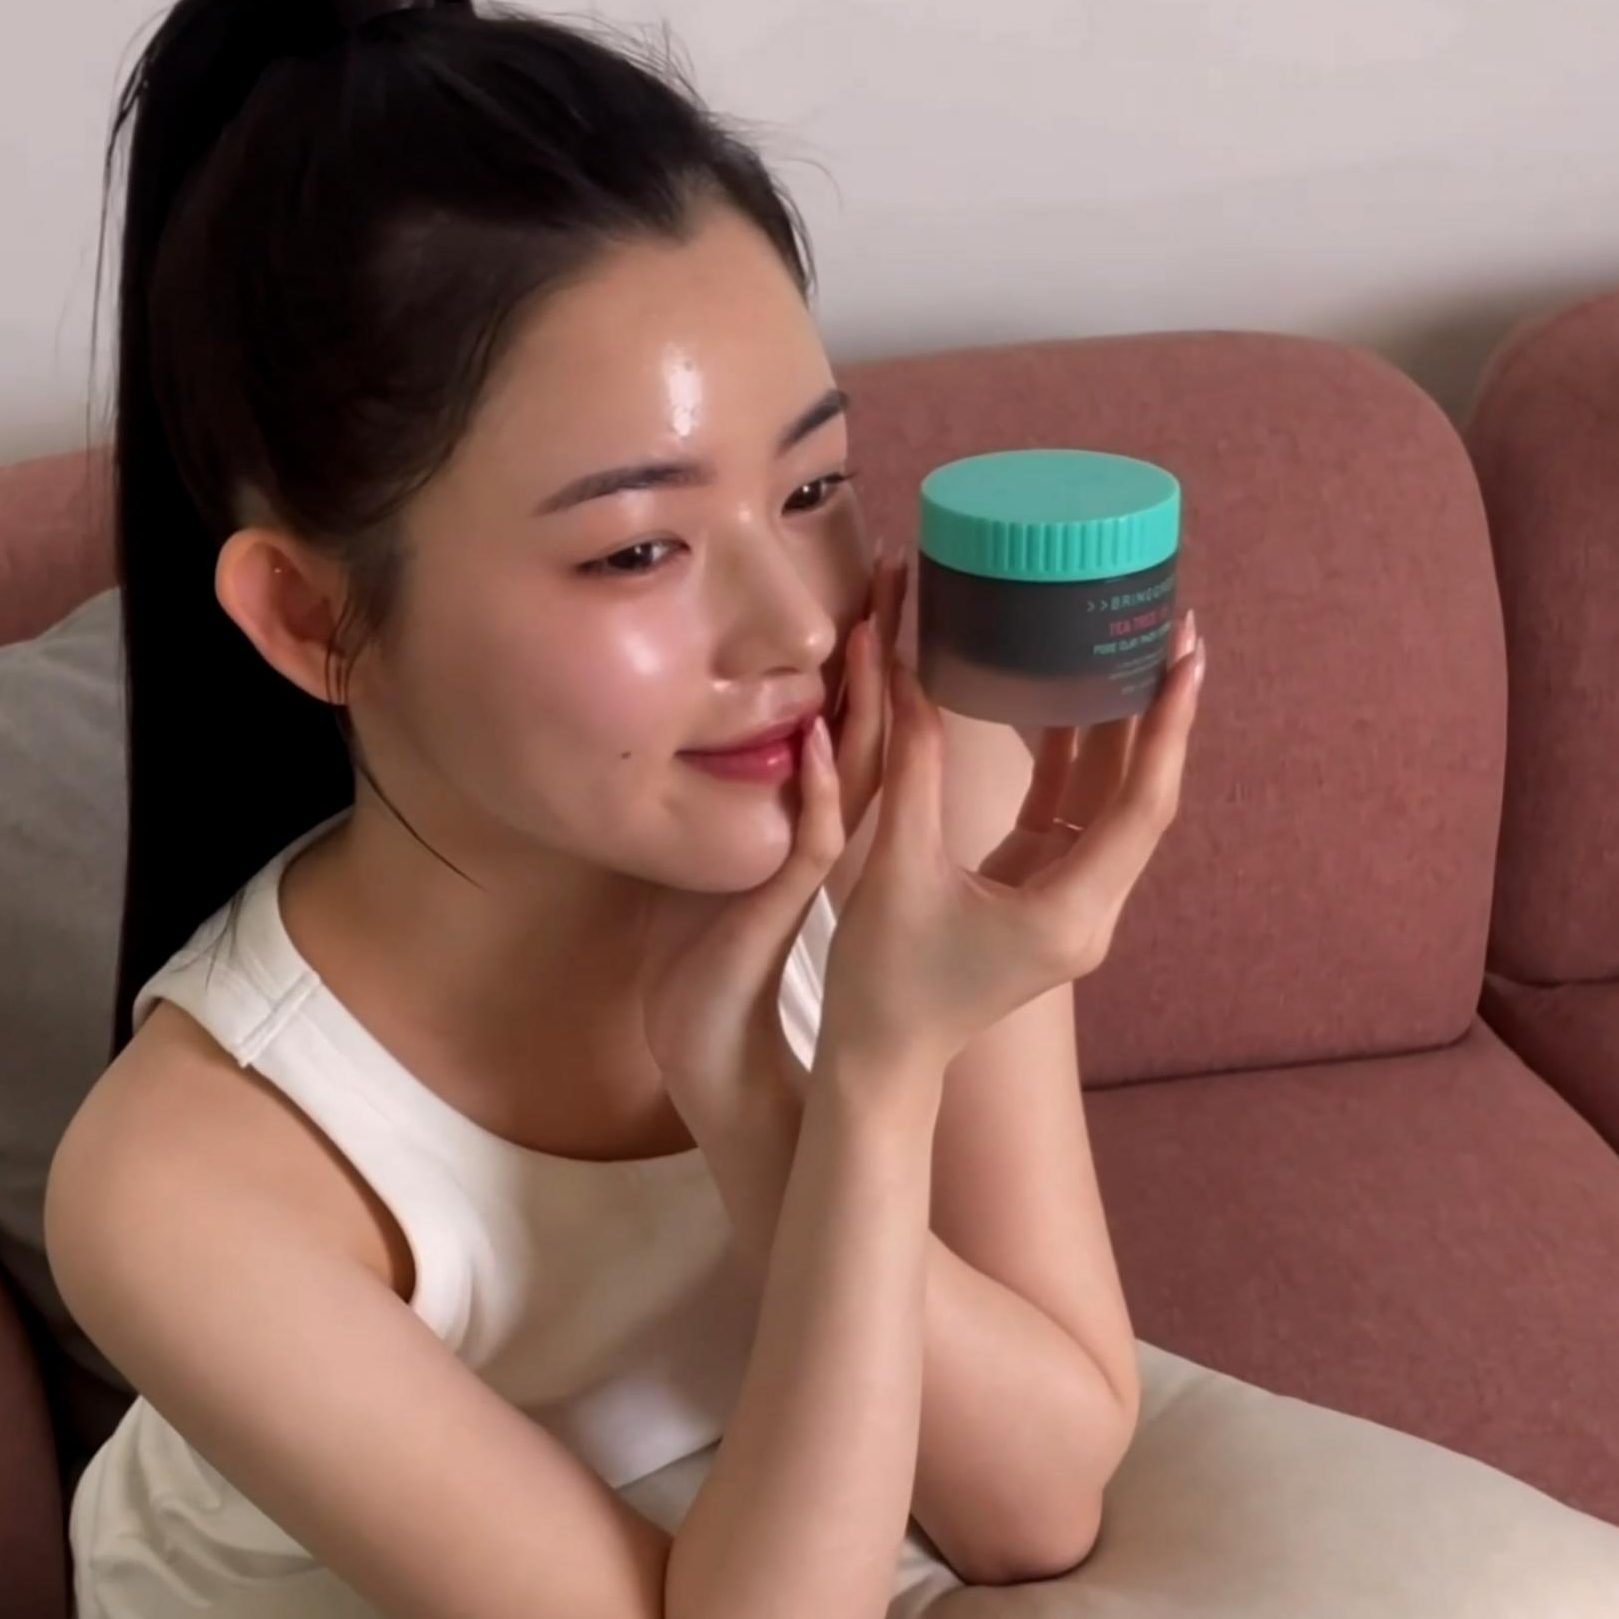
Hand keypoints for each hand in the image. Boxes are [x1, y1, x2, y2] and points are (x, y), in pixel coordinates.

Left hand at [635, 554, 900, 1132]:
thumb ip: (740, 806)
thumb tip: (734, 751)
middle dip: (892, 650)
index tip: (889, 587)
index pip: (860, 723)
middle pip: (878, 728)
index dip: (875, 657)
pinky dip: (819, 785)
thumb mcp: (721, 856)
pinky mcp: (785, 901)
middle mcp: (828, 839)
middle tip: (914, 572)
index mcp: (814, 823)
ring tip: (883, 627)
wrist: (705, 1047)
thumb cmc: (704, 962)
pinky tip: (824, 735)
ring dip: (869, 700)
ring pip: (860, 771)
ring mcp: (813, 870)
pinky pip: (810, 833)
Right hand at [820, 603, 1208, 1075]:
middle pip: (1139, 798)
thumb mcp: (896, 867)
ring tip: (1125, 649)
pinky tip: (1065, 699)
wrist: (879, 1058)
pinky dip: (1070, 760)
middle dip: (1156, 715)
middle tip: (1168, 628)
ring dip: (1117, 732)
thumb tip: (909, 669)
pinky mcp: (1039, 895)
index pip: (1143, 805)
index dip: (1168, 726)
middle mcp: (1087, 910)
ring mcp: (1068, 904)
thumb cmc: (886, 980)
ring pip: (1108, 804)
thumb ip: (914, 767)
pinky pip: (1070, 815)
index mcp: (1071, 912)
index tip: (1187, 654)